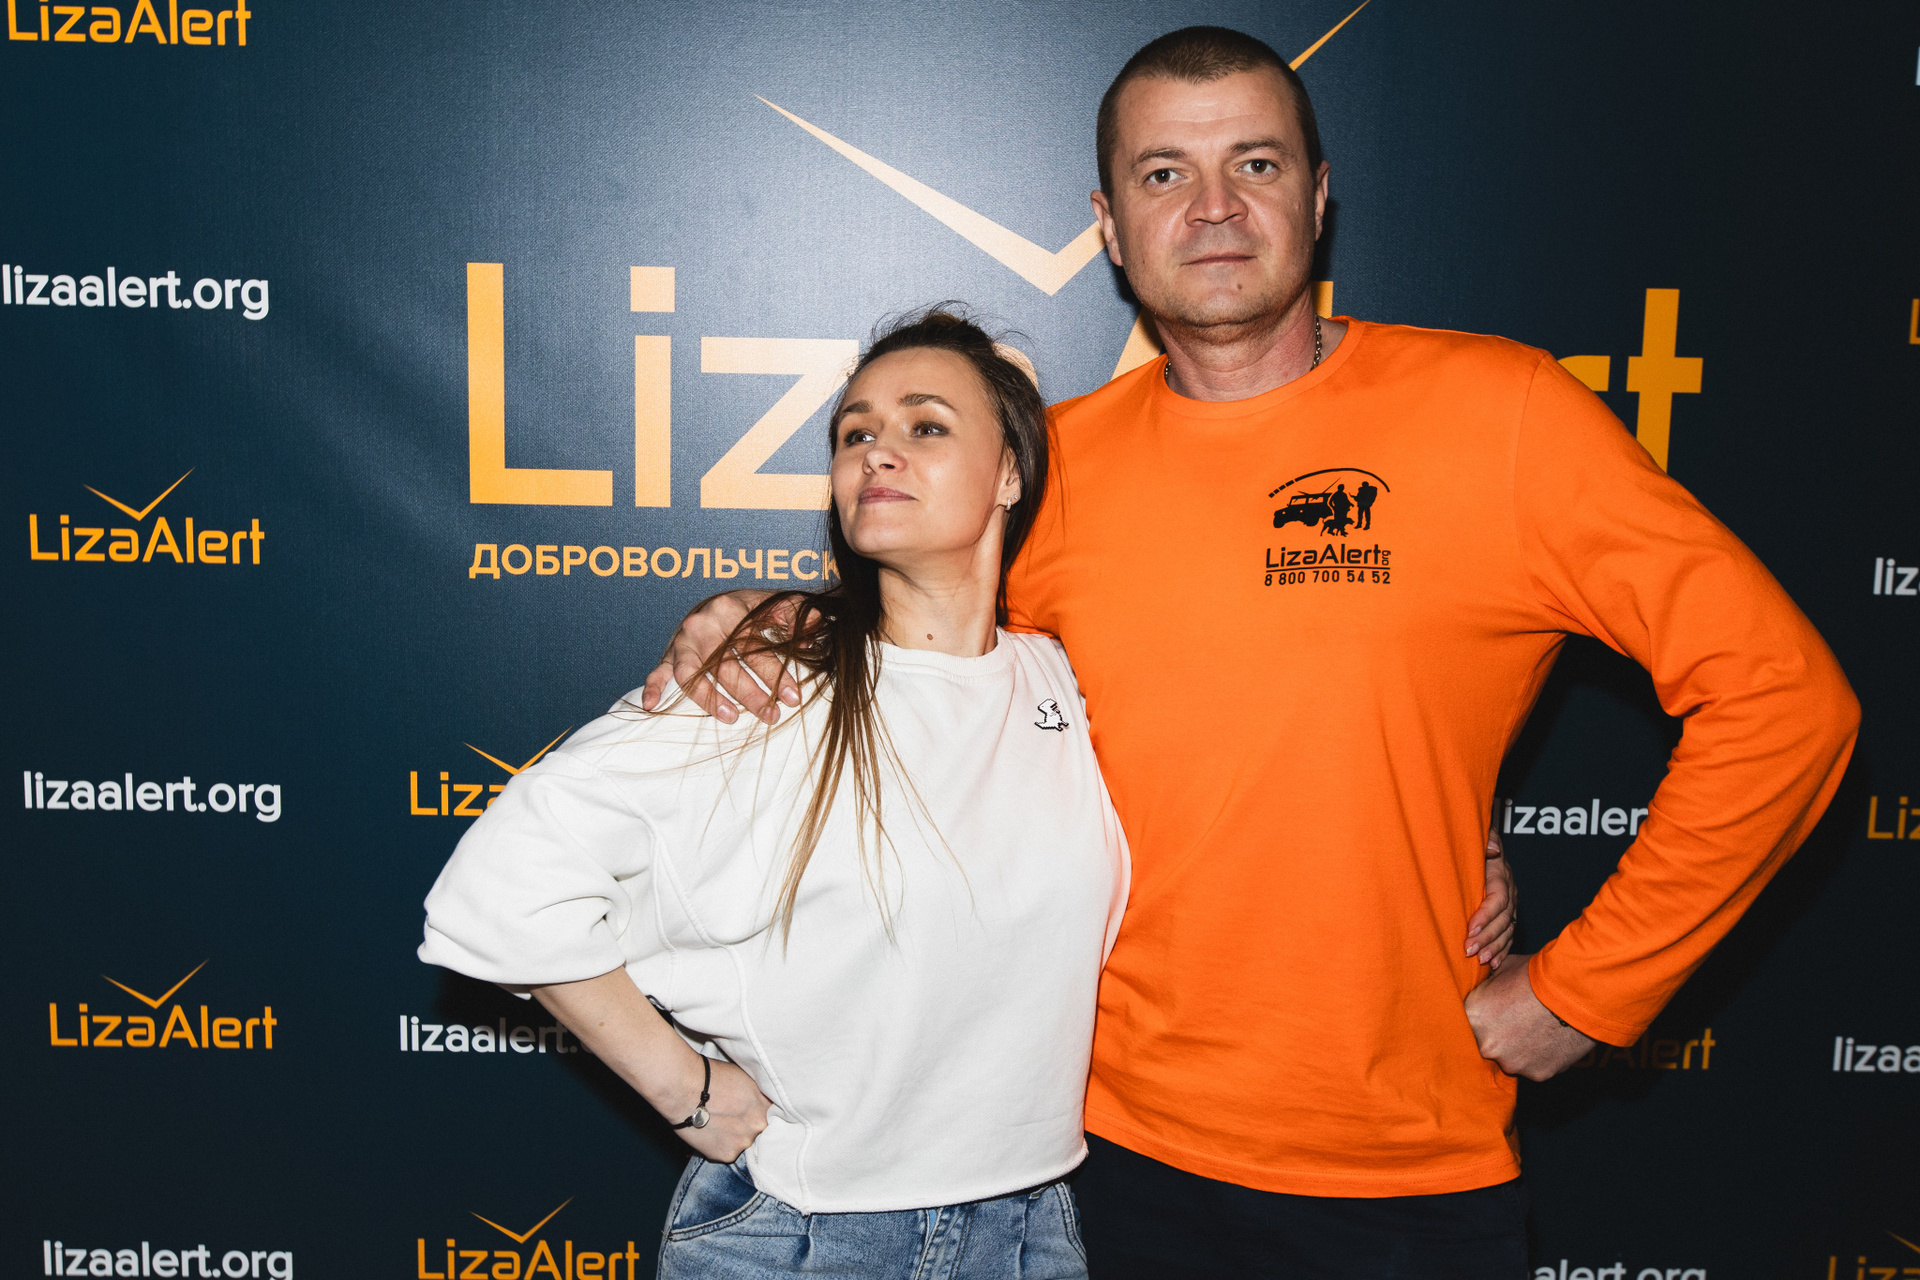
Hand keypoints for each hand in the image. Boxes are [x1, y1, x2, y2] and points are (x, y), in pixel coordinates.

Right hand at [639, 589, 796, 723]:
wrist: (715, 602)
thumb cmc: (748, 609)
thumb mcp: (773, 604)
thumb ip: (795, 614)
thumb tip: (816, 623)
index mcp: (730, 611)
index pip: (755, 648)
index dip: (776, 674)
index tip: (793, 698)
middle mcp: (703, 626)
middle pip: (727, 666)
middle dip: (752, 694)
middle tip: (772, 715)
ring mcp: (683, 641)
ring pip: (693, 674)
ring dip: (710, 698)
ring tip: (731, 717)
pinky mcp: (670, 653)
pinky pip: (659, 671)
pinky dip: (653, 687)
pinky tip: (652, 705)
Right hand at [661, 1055, 771, 1162]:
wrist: (684, 1088)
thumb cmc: (711, 1076)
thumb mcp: (744, 1079)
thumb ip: (757, 1095)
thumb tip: (762, 1102)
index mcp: (766, 1106)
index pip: (774, 1116)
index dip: (762, 1114)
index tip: (752, 1113)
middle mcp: (759, 1126)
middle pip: (759, 1131)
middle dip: (748, 1126)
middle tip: (731, 1117)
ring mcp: (743, 1142)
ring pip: (743, 1143)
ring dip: (734, 1136)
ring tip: (717, 1123)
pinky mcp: (726, 1155)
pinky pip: (727, 1152)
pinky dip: (720, 1145)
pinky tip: (709, 1131)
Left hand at [1463, 955, 1596, 1080]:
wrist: (1575, 992)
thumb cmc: (1536, 976)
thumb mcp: (1502, 970)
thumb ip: (1486, 986)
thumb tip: (1480, 988)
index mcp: (1473, 1017)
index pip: (1464, 1023)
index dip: (1479, 1018)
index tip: (1489, 1014)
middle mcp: (1486, 1045)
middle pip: (1485, 1044)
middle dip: (1497, 1034)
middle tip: (1514, 1021)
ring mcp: (1512, 1062)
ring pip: (1509, 1058)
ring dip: (1519, 1048)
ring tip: (1536, 1028)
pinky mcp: (1536, 1074)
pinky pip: (1532, 1066)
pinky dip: (1539, 1056)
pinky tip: (1549, 1039)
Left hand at [1465, 825, 1516, 968]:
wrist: (1482, 850)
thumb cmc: (1473, 845)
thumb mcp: (1477, 837)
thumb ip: (1485, 840)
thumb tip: (1492, 849)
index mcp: (1501, 875)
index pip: (1498, 899)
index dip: (1485, 915)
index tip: (1470, 929)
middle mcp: (1510, 892)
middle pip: (1503, 919)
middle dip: (1487, 937)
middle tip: (1469, 950)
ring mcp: (1511, 905)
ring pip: (1507, 930)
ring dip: (1495, 947)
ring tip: (1481, 960)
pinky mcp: (1508, 915)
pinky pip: (1509, 936)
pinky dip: (1501, 950)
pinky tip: (1492, 963)